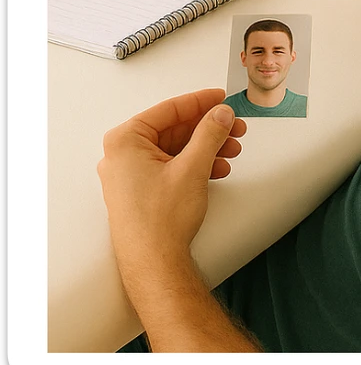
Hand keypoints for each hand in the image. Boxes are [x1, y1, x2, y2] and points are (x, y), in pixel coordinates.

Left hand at [97, 90, 245, 278]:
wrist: (154, 267)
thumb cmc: (160, 223)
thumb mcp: (193, 168)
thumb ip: (210, 133)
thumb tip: (221, 113)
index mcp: (125, 141)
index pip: (169, 110)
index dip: (201, 102)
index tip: (221, 98)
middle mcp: (122, 156)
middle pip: (174, 130)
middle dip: (208, 130)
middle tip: (234, 127)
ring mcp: (129, 176)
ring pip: (174, 149)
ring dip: (205, 148)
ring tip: (231, 151)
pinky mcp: (139, 192)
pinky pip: (170, 167)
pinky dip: (195, 165)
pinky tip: (216, 170)